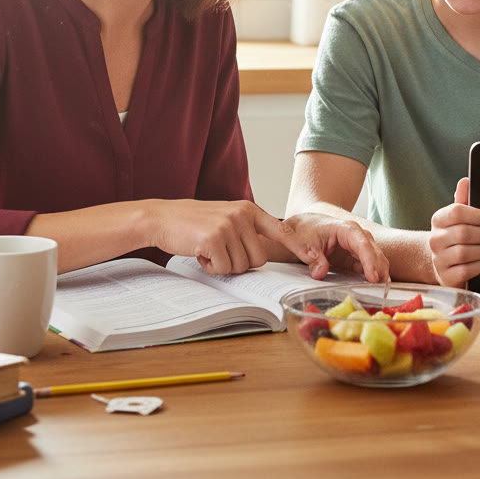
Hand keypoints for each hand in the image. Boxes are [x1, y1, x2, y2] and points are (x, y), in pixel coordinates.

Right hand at [146, 198, 289, 275]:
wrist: (163, 216)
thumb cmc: (196, 223)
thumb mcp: (227, 218)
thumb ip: (247, 231)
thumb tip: (263, 255)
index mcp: (249, 210)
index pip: (282, 230)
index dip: (299, 247)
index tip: (316, 259)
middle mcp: (243, 215)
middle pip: (259, 259)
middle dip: (240, 262)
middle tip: (221, 251)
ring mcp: (229, 225)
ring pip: (241, 266)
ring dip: (223, 265)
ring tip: (208, 248)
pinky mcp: (214, 238)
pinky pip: (223, 268)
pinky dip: (210, 266)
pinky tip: (200, 252)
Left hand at [274, 211, 389, 283]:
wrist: (303, 226)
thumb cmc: (304, 232)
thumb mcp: (301, 243)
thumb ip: (311, 257)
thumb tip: (320, 273)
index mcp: (346, 229)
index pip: (362, 245)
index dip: (369, 262)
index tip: (373, 278)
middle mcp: (358, 236)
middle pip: (375, 253)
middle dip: (379, 271)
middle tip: (379, 292)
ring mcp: (359, 246)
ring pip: (377, 260)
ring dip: (380, 276)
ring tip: (379, 294)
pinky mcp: (357, 257)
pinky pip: (370, 267)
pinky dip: (374, 277)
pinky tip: (375, 290)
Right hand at [428, 178, 479, 287]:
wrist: (440, 262)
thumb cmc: (454, 236)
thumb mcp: (457, 218)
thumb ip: (463, 200)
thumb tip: (465, 181)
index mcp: (438, 220)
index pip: (457, 211)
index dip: (476, 214)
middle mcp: (435, 239)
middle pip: (464, 232)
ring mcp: (439, 259)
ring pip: (466, 252)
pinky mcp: (446, 277)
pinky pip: (468, 269)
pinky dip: (478, 265)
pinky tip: (476, 261)